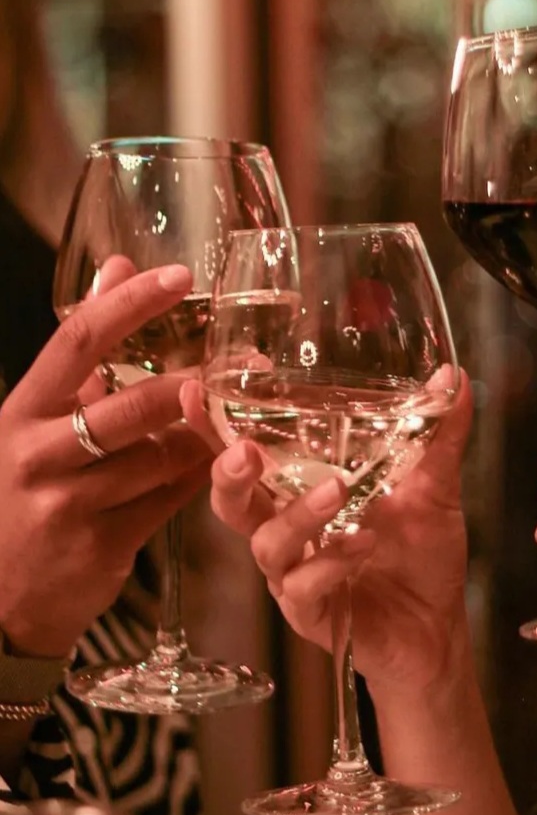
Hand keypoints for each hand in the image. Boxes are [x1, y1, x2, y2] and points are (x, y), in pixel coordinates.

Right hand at [0, 265, 211, 657]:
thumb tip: (116, 269)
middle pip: (133, 405)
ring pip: (161, 456)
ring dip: (200, 435)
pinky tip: (216, 461)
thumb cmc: (24, 490)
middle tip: (235, 368)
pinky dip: (198, 476)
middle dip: (190, 386)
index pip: (77, 343)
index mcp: (21, 413)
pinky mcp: (102, 546)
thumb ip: (82, 352)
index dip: (129, 305)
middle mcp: (38, 455)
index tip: (178, 278)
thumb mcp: (37, 420)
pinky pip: (169, 500)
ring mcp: (69, 504)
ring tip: (227, 418)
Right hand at [194, 374, 472, 696]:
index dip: (213, 428)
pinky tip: (363, 543)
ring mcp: (294, 576)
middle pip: (231, 502)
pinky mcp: (311, 615)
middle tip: (246, 451)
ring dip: (299, 514)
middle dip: (228, 474)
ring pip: (267, 543)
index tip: (194, 391)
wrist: (440, 628)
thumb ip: (438, 435)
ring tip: (337, 491)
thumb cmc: (423, 554)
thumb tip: (454, 377)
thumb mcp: (435, 486)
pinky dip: (331, 561)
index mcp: (301, 492)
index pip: (247, 456)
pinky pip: (303, 587)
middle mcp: (288, 531)